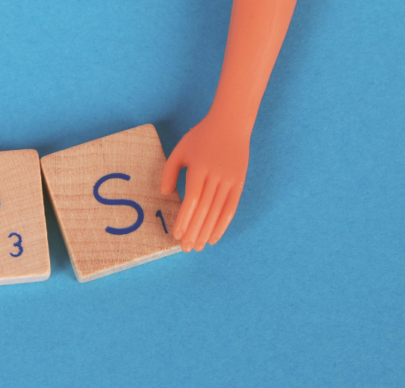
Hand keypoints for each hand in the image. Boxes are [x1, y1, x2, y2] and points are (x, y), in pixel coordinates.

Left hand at [160, 113, 250, 251]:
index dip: (184, 220)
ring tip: (199, 246)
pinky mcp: (239, 182)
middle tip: (186, 248)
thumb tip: (165, 193)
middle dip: (194, 231)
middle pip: (205, 210)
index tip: (177, 235)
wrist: (231, 123)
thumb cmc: (201, 137)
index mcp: (199, 168)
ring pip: (218, 211)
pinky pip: (231, 207)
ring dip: (207, 232)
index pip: (192, 200)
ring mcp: (230, 179)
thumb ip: (169, 172)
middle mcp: (216, 175)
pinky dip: (223, 224)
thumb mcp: (180, 150)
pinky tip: (214, 237)